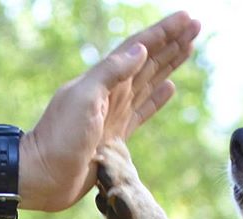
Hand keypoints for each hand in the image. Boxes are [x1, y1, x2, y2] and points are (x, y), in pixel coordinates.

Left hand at [20, 11, 200, 211]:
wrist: (46, 175)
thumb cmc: (60, 137)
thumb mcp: (84, 98)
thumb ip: (110, 73)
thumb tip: (140, 50)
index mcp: (104, 80)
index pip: (139, 48)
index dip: (164, 33)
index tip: (187, 19)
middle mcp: (112, 93)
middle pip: (149, 60)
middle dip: (172, 42)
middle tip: (195, 27)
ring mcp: (115, 114)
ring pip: (150, 81)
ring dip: (169, 64)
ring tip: (188, 49)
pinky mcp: (118, 136)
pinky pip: (144, 110)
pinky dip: (159, 98)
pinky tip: (170, 88)